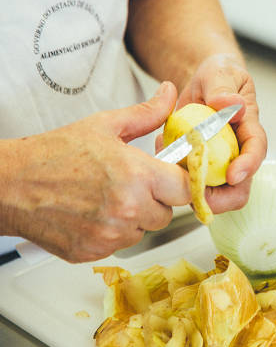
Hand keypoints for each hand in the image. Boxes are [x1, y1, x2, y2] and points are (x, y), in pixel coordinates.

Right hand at [2, 82, 188, 261]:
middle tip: (132, 184)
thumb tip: (170, 94)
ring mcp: (111, 234)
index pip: (185, 189)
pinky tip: (94, 212)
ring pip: (144, 230)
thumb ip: (146, 114)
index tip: (171, 177)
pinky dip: (112, 232)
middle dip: (156, 199)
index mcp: (137, 175)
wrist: (10, 184)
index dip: (180, 182)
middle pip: (167, 213)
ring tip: (108, 196)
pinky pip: (120, 244)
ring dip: (135, 217)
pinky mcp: (94, 252)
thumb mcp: (105, 125)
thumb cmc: (54, 154)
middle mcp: (128, 208)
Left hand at [171, 53, 266, 211]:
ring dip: (190, 186)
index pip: (256, 150)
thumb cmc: (219, 77)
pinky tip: (162, 147)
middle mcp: (237, 152)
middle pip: (238, 187)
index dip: (248, 165)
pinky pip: (188, 180)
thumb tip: (231, 105)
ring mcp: (219, 163)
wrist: (204, 83)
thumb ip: (223, 88)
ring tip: (169, 158)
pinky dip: (172, 172)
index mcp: (249, 128)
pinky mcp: (199, 166)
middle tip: (196, 191)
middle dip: (221, 197)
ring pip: (213, 192)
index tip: (233, 175)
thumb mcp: (221, 74)